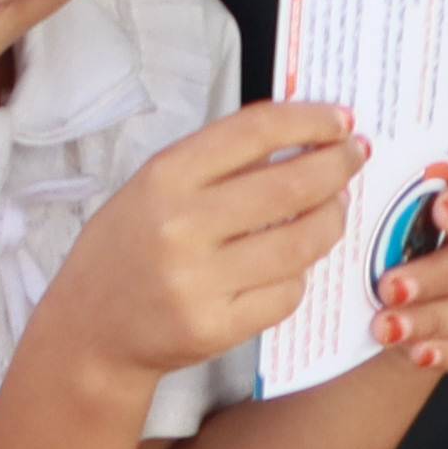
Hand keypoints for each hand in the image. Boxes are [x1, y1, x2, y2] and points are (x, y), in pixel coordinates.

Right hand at [41, 99, 359, 384]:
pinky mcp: (218, 327)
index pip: (252, 132)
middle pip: (289, 186)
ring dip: (332, 220)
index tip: (340, 119)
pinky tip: (294, 263)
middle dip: (337, 166)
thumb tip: (301, 139)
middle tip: (355, 157)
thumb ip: (214, 165)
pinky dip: (301, 274)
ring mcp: (199, 281)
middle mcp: (180, 226)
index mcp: (162, 178)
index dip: (307, 120)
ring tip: (335, 208)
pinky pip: (288, 293)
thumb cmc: (127, 249)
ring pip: (300, 243)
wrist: (92, 330)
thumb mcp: (152, 189)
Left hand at [368, 151, 447, 376]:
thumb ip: (399, 206)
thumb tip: (353, 209)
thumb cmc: (408, 231)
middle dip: (441, 275)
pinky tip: (420, 353)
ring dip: (439, 319)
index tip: (439, 215)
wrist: (426, 286)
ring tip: (390, 329)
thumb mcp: (405, 210)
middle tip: (390, 289)